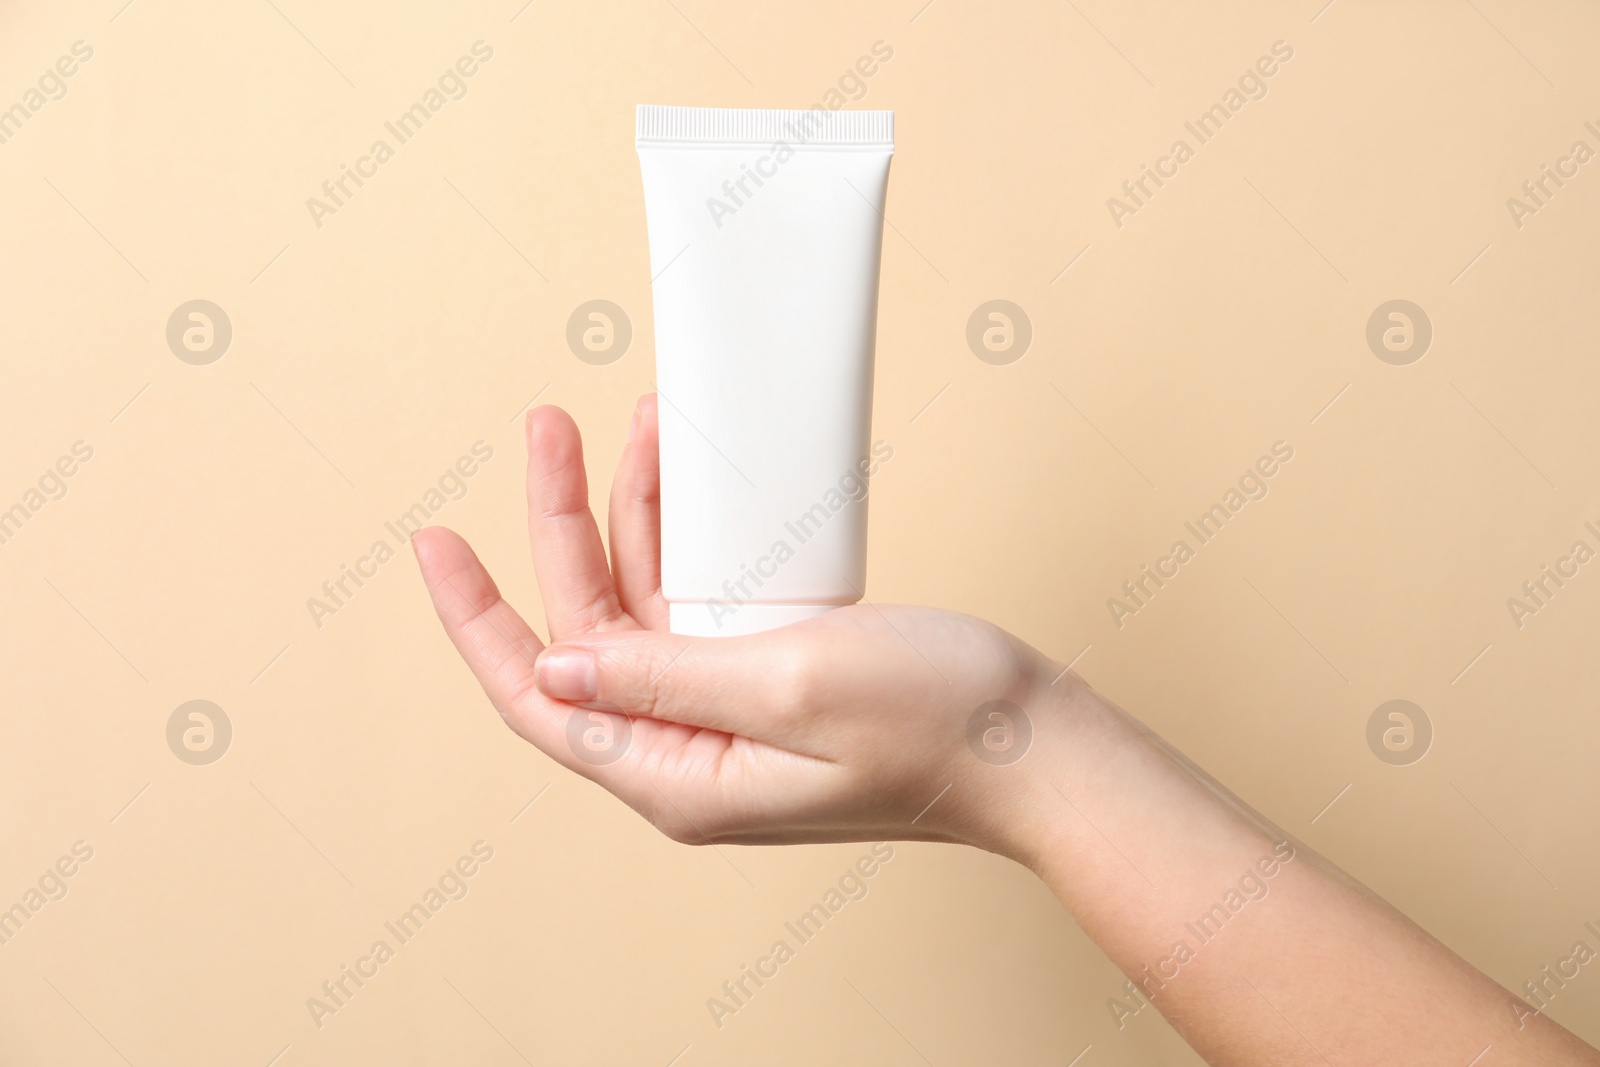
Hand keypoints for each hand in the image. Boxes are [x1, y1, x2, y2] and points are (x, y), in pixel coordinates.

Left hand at [413, 398, 1066, 851]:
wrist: (1037, 744)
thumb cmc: (935, 725)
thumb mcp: (789, 685)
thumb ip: (664, 676)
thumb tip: (555, 672)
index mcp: (678, 775)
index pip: (536, 702)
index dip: (475, 621)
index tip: (434, 541)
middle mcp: (690, 750)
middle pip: (587, 633)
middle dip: (562, 525)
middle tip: (553, 424)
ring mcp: (730, 714)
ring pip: (646, 604)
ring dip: (635, 513)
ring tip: (638, 423)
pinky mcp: (770, 681)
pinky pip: (701, 603)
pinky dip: (689, 536)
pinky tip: (690, 478)